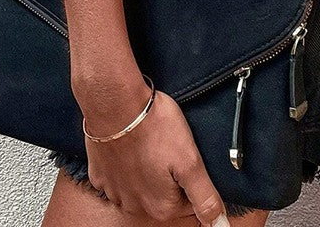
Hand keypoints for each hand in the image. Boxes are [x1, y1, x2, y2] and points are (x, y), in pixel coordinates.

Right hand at [83, 84, 230, 225]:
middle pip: (165, 196)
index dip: (193, 178)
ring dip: (148, 171)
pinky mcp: (101, 175)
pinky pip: (118, 176)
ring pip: (141, 187)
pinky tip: (131, 146)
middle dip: (171, 176)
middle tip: (170, 147)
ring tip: (152, 143)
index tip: (188, 157)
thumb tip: (218, 223)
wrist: (116, 105)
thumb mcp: (190, 162)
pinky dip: (125, 164)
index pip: (190, 204)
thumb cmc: (154, 128)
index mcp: (161, 207)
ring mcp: (115, 191)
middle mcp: (136, 206)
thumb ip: (205, 197)